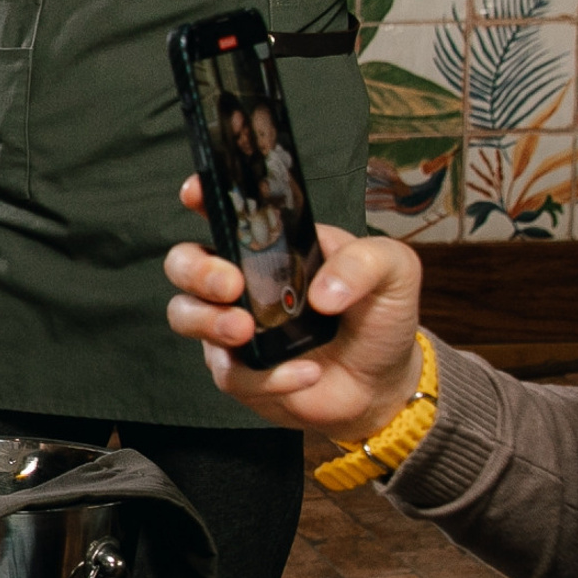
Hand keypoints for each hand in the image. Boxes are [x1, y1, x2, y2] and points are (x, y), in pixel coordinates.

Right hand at [164, 176, 426, 445]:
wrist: (382, 383)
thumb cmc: (379, 316)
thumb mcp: (394, 271)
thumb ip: (366, 262)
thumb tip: (321, 294)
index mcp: (271, 245)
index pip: (225, 212)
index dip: (202, 197)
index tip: (195, 194)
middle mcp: (242, 281)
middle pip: (183, 263)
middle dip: (196, 270)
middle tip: (231, 284)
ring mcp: (232, 325)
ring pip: (184, 315)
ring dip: (208, 322)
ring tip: (245, 331)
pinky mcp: (238, 371)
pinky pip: (230, 373)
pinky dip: (268, 376)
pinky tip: (306, 373)